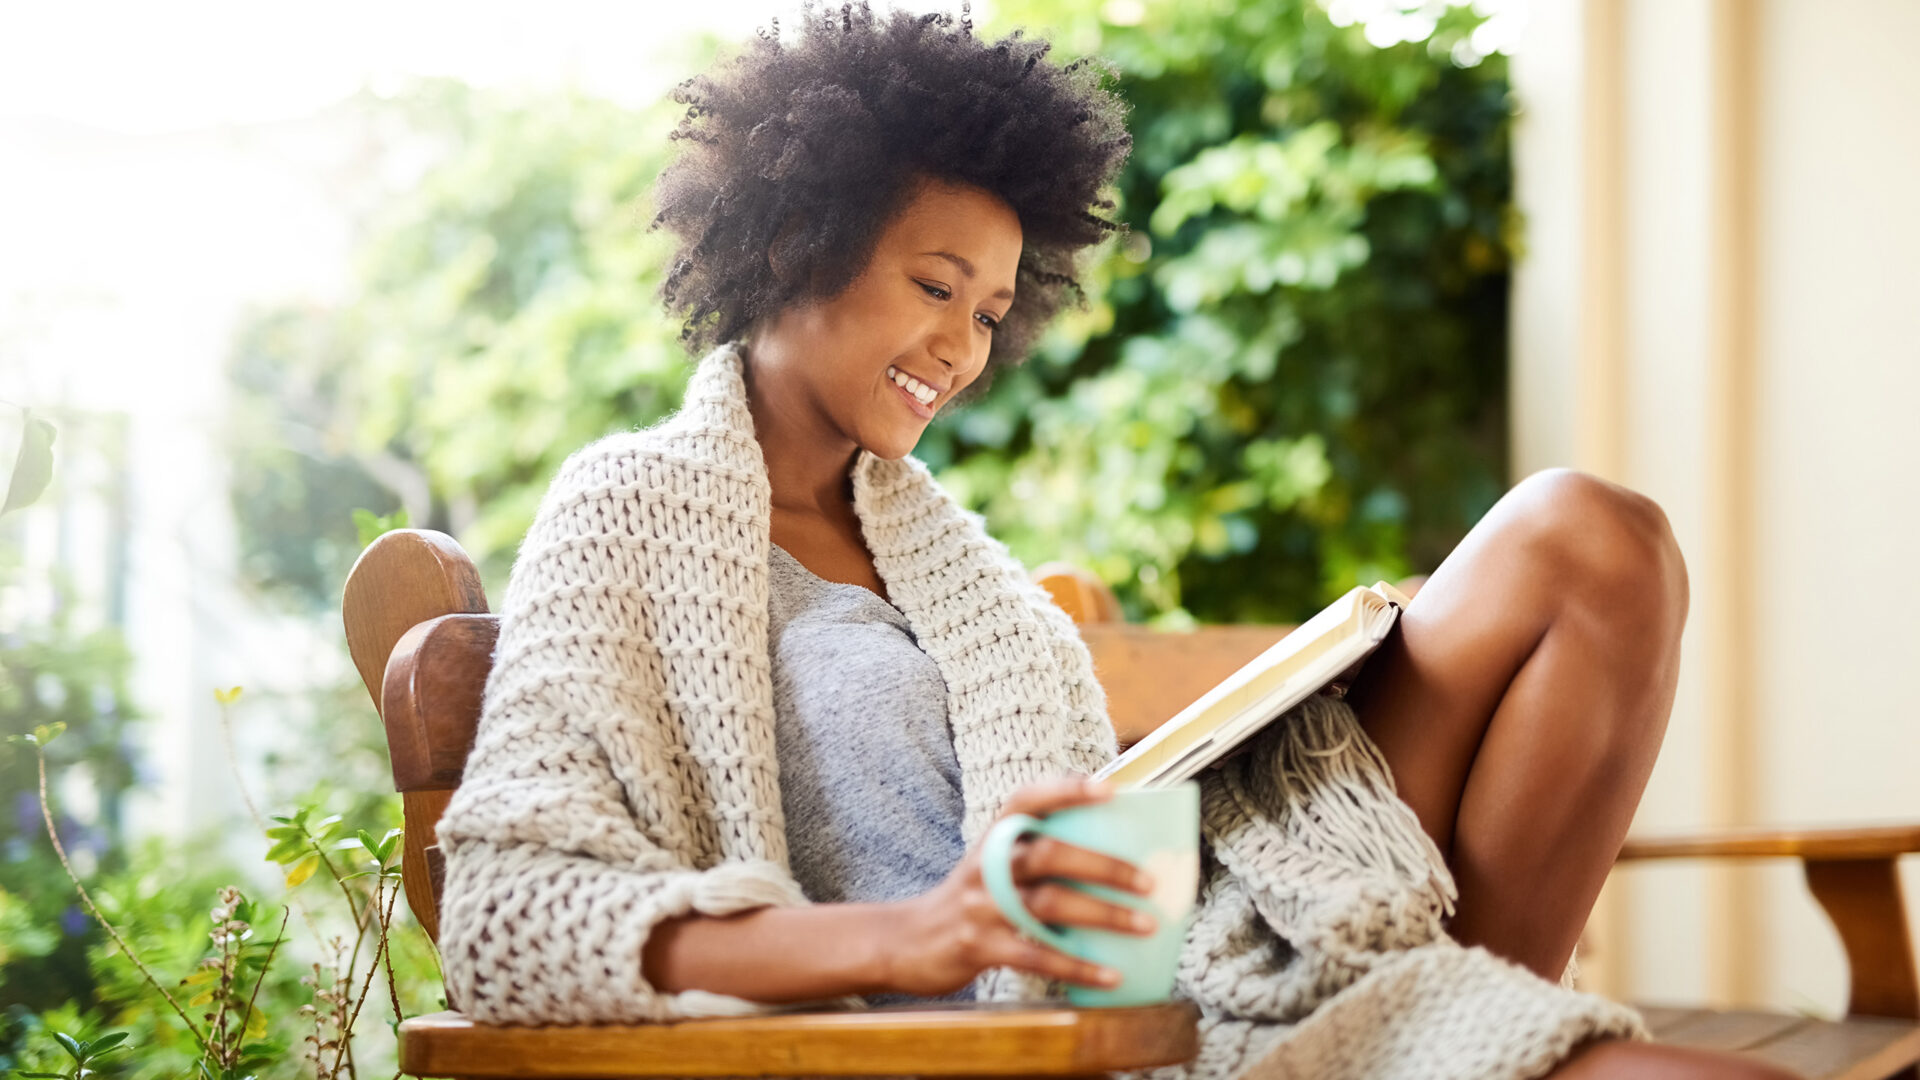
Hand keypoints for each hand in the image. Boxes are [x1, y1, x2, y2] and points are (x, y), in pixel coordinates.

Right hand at [881, 775, 1159, 997]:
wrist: (907, 941)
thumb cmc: (972, 901)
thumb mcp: (993, 865)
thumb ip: (1034, 854)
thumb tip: (1115, 858)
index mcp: (994, 837)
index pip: (1028, 799)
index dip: (1067, 790)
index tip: (1111, 790)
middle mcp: (986, 865)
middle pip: (1048, 854)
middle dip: (1103, 867)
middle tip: (1148, 882)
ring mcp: (980, 906)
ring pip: (1048, 905)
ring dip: (1102, 915)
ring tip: (1144, 925)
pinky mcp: (979, 946)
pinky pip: (1035, 955)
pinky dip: (1077, 966)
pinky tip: (1109, 975)